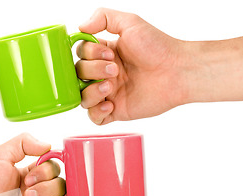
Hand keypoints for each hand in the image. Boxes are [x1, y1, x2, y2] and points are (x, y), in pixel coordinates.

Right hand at [76, 8, 188, 123]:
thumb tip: (80, 26)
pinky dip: (96, 113)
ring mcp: (110, 94)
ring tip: (110, 87)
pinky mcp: (117, 111)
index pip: (81, 54)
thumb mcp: (130, 23)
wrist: (176, 72)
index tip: (109, 53)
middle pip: (79, 75)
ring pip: (83, 98)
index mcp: (106, 54)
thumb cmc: (158, 47)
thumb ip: (103, 17)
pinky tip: (109, 106)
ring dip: (91, 92)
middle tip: (115, 70)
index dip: (89, 54)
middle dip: (92, 72)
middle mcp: (105, 74)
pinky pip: (94, 118)